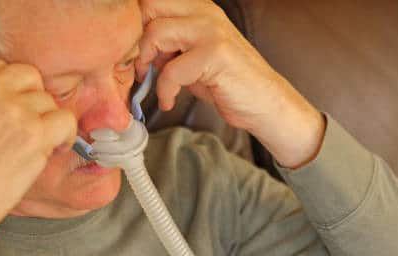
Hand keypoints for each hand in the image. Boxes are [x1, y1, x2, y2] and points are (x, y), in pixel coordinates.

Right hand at [0, 59, 75, 255]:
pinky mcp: (34, 132)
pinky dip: (65, 136)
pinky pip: (66, 120)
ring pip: (49, 100)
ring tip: (33, 148)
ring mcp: (11, 109)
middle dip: (33, 102)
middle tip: (28, 129)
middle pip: (29, 77)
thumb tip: (12, 100)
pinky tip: (54, 150)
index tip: (11, 114)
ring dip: (47, 123)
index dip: (11, 92)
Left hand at [136, 0, 324, 167]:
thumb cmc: (226, 82)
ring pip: (155, 33)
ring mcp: (211, 30)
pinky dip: (164, 91)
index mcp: (198, 8)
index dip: (134, 25)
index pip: (152, 0)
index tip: (133, 53)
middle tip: (139, 66)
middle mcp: (205, 11)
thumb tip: (133, 48)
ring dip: (145, 63)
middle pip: (149, 6)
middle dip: (136, 39)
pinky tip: (169, 101)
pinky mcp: (215, 53)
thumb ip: (166, 46)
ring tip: (153, 83)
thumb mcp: (190, 57)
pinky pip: (171, 70)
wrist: (264, 103)